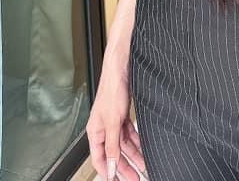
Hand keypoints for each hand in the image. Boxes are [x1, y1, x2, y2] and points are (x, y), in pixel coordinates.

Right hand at [86, 52, 145, 179]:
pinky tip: (143, 146)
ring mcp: (113, 121)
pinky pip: (129, 133)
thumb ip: (112, 146)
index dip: (108, 172)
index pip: (99, 159)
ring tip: (143, 165)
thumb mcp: (113, 122)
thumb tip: (111, 166)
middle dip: (124, 166)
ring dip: (133, 154)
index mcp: (95, 131)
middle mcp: (103, 127)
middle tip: (136, 177)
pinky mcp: (122, 114)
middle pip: (113, 153)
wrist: (122, 67)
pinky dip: (136, 141)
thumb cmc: (113, 89)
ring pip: (123, 144)